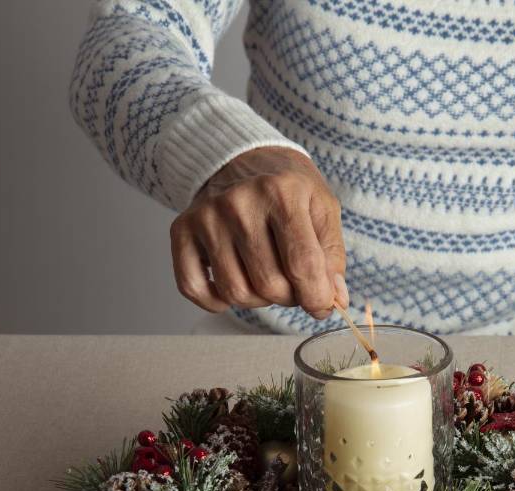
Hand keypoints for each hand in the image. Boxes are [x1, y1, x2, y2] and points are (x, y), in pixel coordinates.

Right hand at [170, 147, 347, 318]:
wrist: (244, 160)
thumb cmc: (289, 190)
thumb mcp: (323, 211)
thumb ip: (332, 257)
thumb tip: (334, 300)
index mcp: (282, 191)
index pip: (303, 265)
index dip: (317, 297)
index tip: (322, 306)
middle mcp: (239, 202)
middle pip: (269, 285)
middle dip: (288, 296)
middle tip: (292, 282)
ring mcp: (206, 216)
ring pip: (235, 293)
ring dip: (257, 299)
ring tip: (265, 276)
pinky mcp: (181, 229)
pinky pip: (194, 288)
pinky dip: (216, 301)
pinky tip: (234, 282)